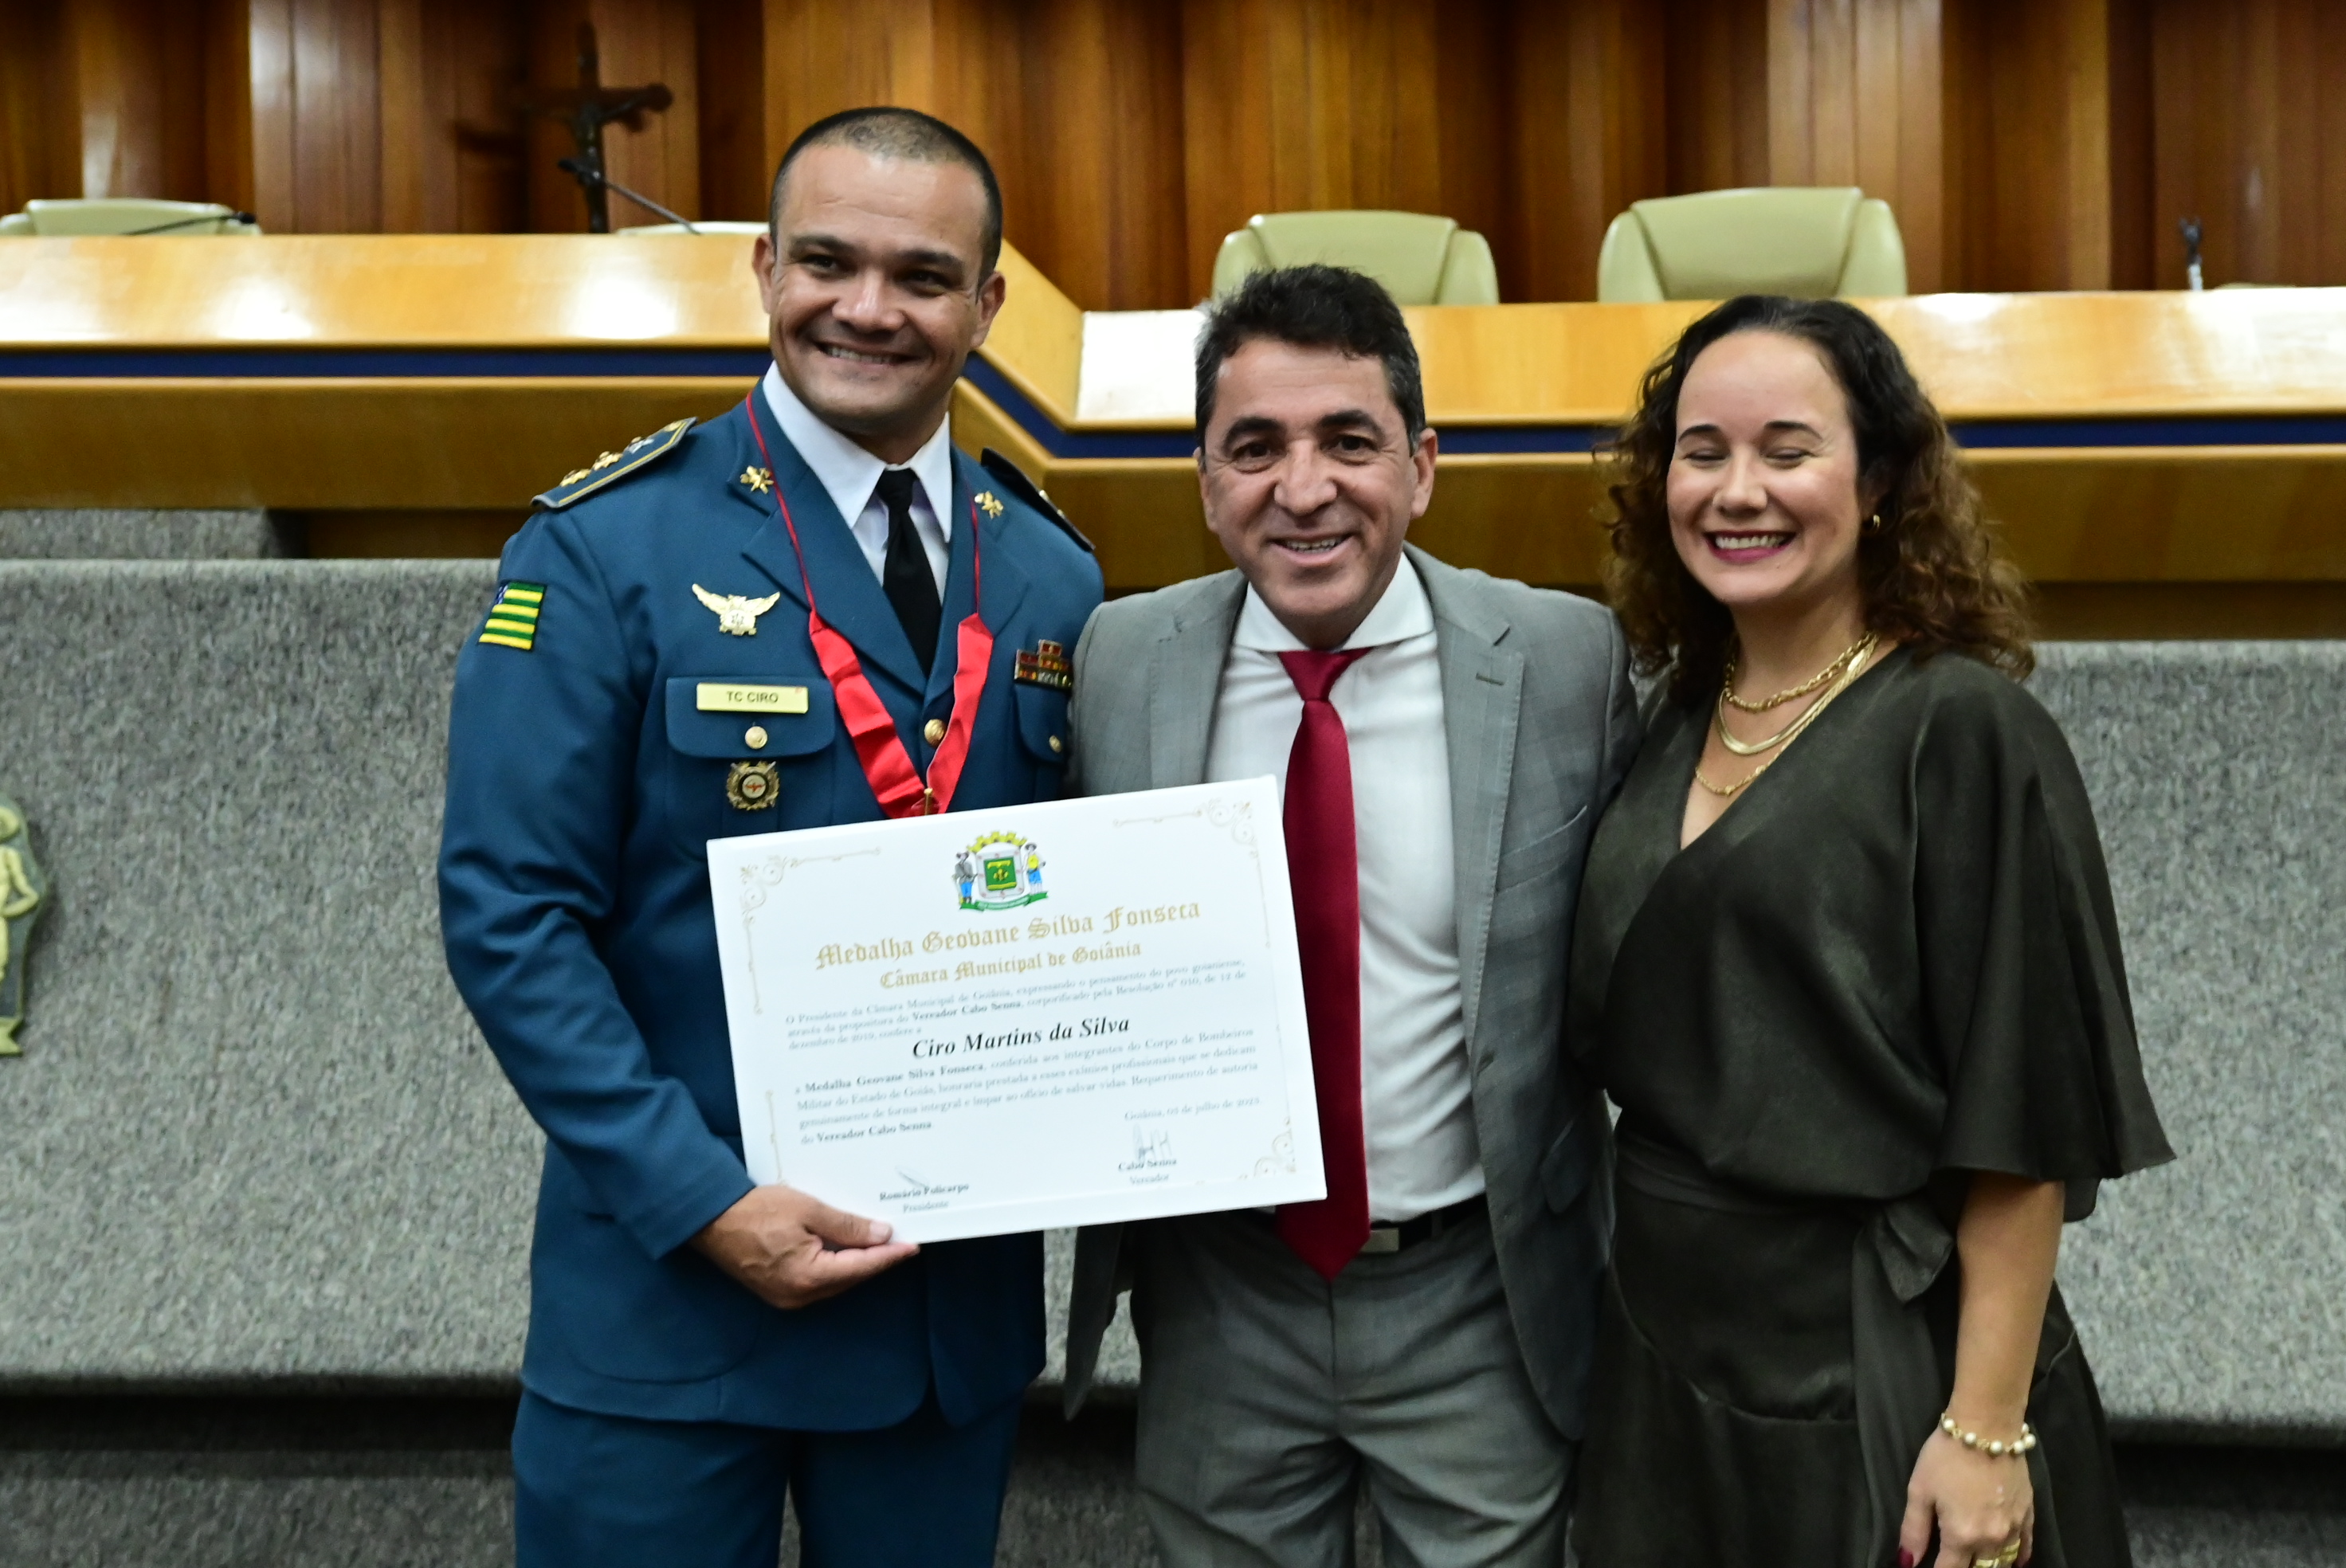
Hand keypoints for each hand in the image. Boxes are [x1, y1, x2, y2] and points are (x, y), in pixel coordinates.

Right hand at [690, 1185, 917, 1309]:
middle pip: (850, 1278)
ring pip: (835, 1281)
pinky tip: (845, 1248)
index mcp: (809, 1277)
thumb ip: (847, 1226)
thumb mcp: (807, 1209)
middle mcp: (800, 1295)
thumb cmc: (755, 1211)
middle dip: (875, 1260)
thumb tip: (882, 1235)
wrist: (709, 1220)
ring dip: (855, 1263)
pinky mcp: (777, 1290)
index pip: (861, 1267)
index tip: (912, 1246)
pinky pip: (817, 1280)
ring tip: (879, 1242)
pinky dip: (834, 1265)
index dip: (889, 1256)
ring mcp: (786, 1296)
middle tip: (900, 1239)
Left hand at [1900, 1425, 2034, 1567]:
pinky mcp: (2028, 1514)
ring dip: (1988, 1564)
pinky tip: (2012, 1562)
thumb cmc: (1946, 1456)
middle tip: (1952, 1558)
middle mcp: (1991, 1539)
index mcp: (1962, 1536)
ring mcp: (2014, 1528)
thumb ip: (1913, 1530)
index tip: (1929, 1566)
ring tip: (1975, 1560)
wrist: (1987, 1427)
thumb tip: (1907, 1563)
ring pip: (2002, 1562)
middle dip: (1964, 1567)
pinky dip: (2017, 1557)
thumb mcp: (1919, 1490)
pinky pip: (2025, 1546)